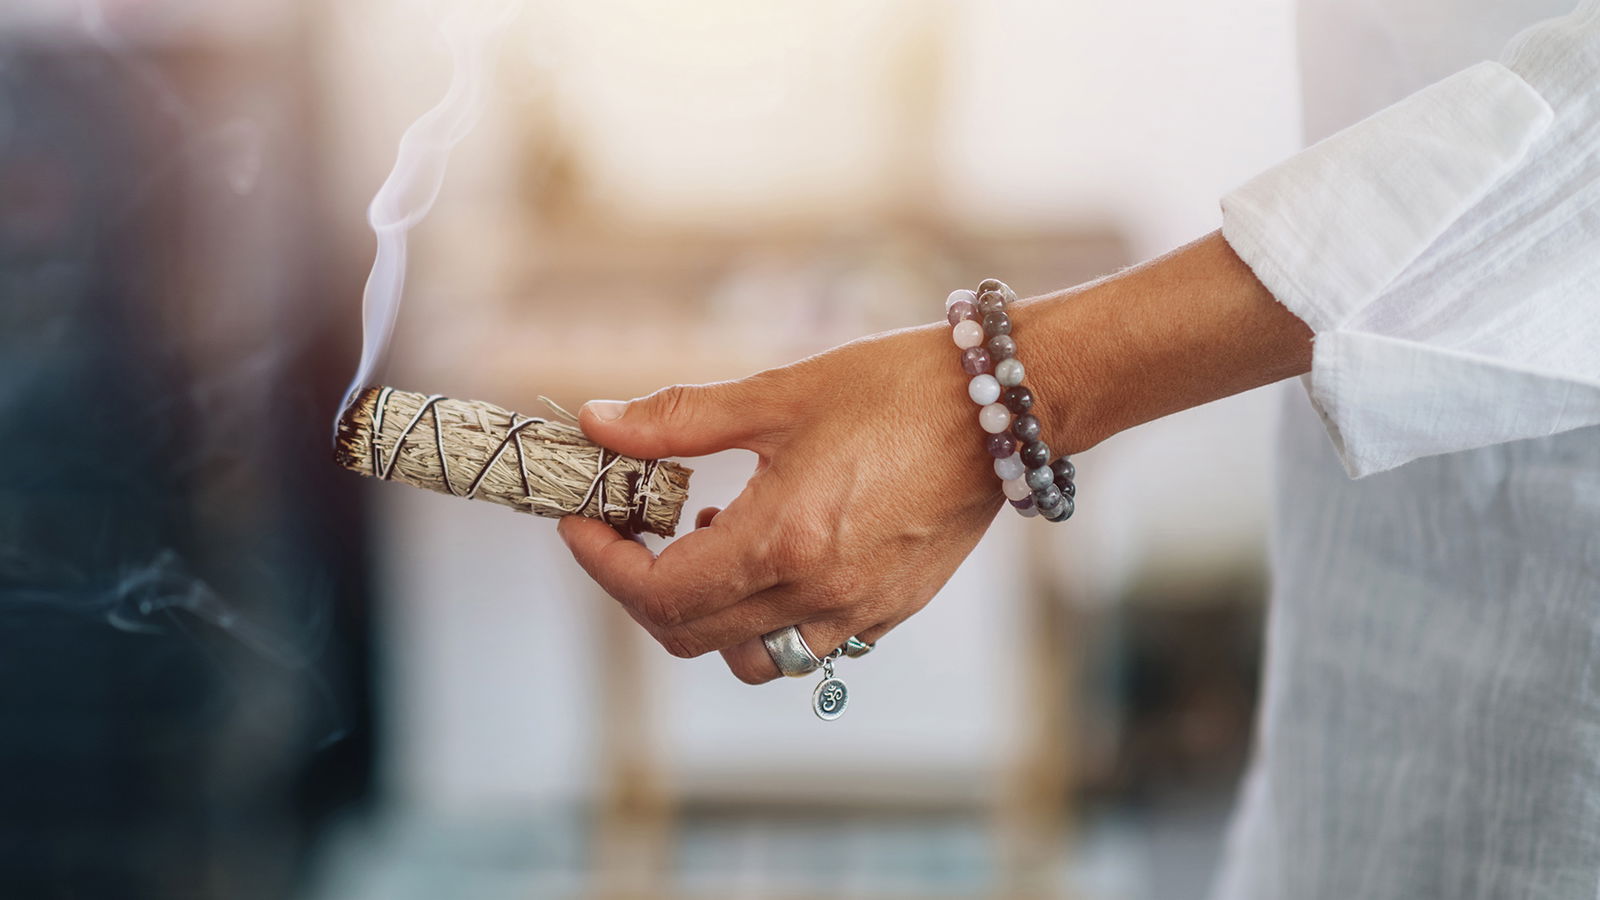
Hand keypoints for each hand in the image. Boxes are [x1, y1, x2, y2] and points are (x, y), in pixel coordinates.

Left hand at [557, 323, 1002, 683]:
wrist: (1005, 408)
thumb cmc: (897, 388)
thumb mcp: (778, 395)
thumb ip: (679, 420)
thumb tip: (595, 422)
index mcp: (782, 540)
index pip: (658, 592)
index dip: (603, 564)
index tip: (580, 521)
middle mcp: (818, 594)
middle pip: (689, 635)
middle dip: (639, 586)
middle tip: (627, 527)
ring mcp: (858, 611)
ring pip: (747, 656)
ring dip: (704, 612)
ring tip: (709, 534)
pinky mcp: (891, 610)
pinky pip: (804, 642)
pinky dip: (764, 613)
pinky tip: (772, 546)